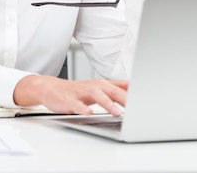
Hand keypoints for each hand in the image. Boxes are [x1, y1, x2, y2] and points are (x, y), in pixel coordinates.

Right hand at [13, 75, 127, 116]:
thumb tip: (134, 87)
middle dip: (125, 98)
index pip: (120, 87)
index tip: (147, 99)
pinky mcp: (68, 100)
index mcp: (101, 85)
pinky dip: (82, 108)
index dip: (134, 92)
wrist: (49, 88)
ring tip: (117, 113)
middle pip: (111, 90)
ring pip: (96, 95)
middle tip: (137, 108)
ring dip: (107, 103)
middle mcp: (93, 86)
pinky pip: (76, 104)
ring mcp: (80, 93)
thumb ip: (115, 87)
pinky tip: (88, 113)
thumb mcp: (97, 87)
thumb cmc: (75, 90)